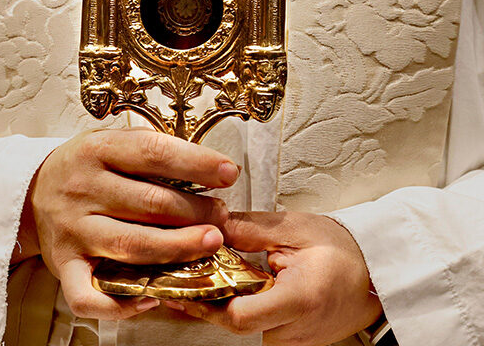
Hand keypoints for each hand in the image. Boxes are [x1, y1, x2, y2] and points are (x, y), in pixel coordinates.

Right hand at [14, 128, 238, 320]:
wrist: (31, 189)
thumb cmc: (84, 165)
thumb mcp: (110, 140)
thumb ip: (148, 148)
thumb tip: (204, 164)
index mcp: (98, 150)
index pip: (153, 152)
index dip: (196, 163)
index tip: (229, 172)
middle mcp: (84, 189)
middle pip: (149, 202)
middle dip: (196, 211)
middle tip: (223, 216)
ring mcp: (74, 230)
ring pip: (132, 245)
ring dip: (177, 247)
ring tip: (211, 243)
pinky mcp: (63, 265)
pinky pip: (87, 295)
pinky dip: (120, 304)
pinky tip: (152, 298)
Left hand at [166, 211, 381, 345]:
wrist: (375, 274)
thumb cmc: (342, 249)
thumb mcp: (294, 228)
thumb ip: (250, 228)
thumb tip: (212, 225)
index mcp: (299, 299)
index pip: (239, 316)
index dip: (207, 301)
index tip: (185, 282)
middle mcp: (296, 330)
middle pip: (235, 323)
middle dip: (208, 297)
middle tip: (185, 270)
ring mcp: (294, 341)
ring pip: (244, 327)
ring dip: (223, 301)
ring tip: (206, 272)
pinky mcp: (292, 341)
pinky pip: (257, 326)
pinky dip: (241, 305)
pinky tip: (232, 284)